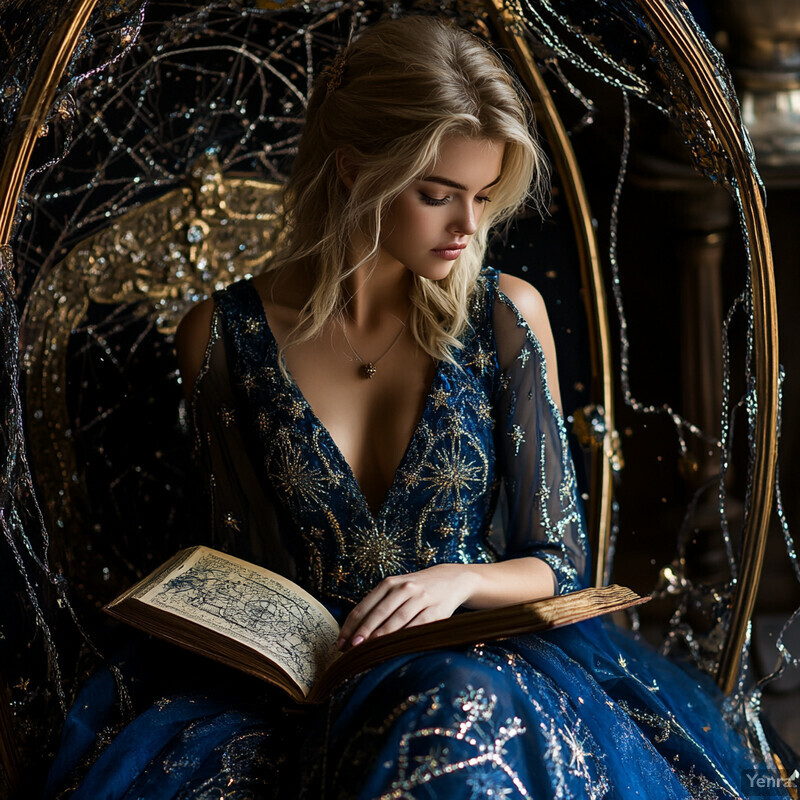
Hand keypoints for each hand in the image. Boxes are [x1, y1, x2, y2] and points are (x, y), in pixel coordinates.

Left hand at [337, 564, 477, 649]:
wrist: (451, 579)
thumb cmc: (416, 589)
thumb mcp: (396, 589)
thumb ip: (378, 605)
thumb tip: (354, 632)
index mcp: (389, 583)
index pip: (364, 606)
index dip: (351, 625)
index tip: (340, 643)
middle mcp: (404, 588)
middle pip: (378, 613)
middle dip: (363, 633)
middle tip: (351, 650)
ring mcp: (420, 598)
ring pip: (397, 620)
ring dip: (381, 638)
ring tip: (368, 652)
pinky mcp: (436, 610)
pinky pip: (417, 626)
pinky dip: (405, 638)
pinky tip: (395, 649)